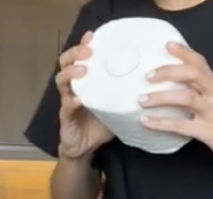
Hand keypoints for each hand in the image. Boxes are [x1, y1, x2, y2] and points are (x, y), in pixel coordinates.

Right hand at [56, 32, 113, 159]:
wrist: (85, 148)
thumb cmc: (99, 126)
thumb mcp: (115, 107)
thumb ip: (125, 95)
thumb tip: (150, 85)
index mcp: (84, 83)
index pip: (79, 58)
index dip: (83, 45)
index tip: (92, 36)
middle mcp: (73, 88)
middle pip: (65, 63)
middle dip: (75, 54)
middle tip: (87, 51)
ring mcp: (67, 102)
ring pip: (61, 81)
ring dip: (71, 73)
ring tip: (82, 70)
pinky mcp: (65, 118)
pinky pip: (65, 107)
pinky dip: (71, 102)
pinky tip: (78, 99)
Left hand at [138, 43, 212, 174]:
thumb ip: (203, 97)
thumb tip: (174, 92)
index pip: (201, 64)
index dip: (185, 53)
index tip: (167, 46)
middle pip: (193, 74)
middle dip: (169, 71)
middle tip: (148, 75)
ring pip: (186, 97)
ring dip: (161, 97)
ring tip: (142, 100)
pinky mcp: (210, 133)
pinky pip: (182, 126)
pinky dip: (162, 123)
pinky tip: (147, 122)